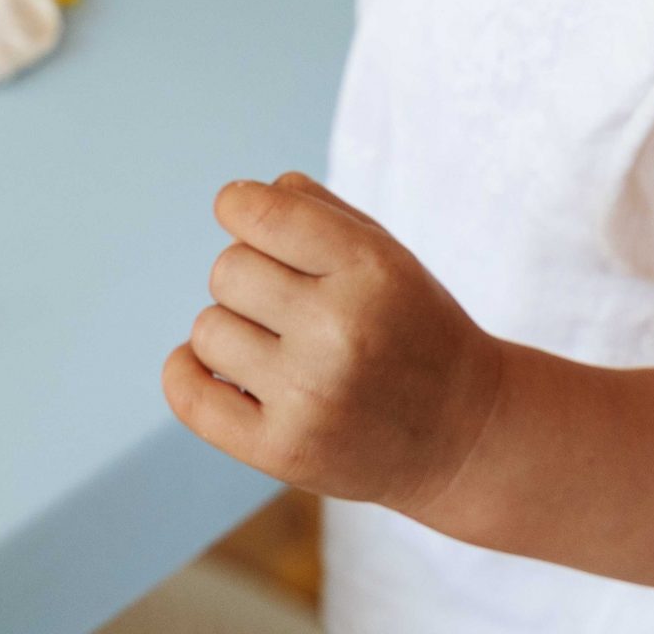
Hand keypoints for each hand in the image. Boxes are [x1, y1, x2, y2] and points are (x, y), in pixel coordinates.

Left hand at [164, 173, 503, 511]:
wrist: (466, 435)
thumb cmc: (410, 324)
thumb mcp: (385, 251)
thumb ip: (312, 209)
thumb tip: (236, 200)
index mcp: (370, 268)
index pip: (257, 212)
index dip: (239, 206)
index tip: (248, 217)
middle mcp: (340, 331)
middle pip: (227, 270)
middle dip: (248, 277)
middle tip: (289, 303)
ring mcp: (311, 397)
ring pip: (207, 329)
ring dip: (232, 330)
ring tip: (280, 347)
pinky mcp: (286, 452)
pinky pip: (190, 396)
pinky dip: (187, 374)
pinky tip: (221, 371)